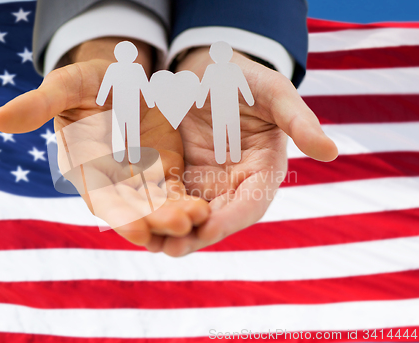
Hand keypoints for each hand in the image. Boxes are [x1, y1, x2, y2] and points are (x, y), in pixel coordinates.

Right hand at [0, 38, 209, 249]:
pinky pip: (175, 191)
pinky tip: (204, 208)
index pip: (100, 198)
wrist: (120, 79)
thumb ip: (40, 103)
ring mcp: (139, 179)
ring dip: (176, 215)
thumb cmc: (89, 82)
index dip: (118, 214)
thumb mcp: (67, 86)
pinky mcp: (162, 171)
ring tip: (198, 219)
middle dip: (156, 219)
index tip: (137, 229)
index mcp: (86, 168)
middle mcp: (112, 181)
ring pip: (158, 204)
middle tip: (179, 227)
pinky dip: (187, 201)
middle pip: (134, 208)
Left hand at [156, 47, 337, 256]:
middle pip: (216, 218)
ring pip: (189, 214)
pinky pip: (166, 197)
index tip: (210, 230)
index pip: (251, 203)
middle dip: (194, 235)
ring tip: (147, 243)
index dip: (232, 218)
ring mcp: (205, 183)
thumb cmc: (246, 79)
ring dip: (169, 230)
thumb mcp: (274, 93)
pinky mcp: (179, 175)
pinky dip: (152, 210)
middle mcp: (233, 185)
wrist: (208, 71)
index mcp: (262, 172)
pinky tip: (134, 219)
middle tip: (170, 248)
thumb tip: (331, 151)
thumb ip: (299, 121)